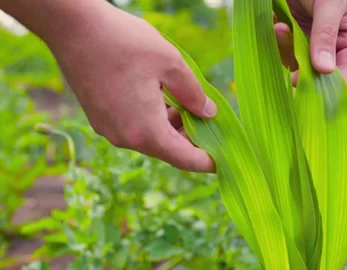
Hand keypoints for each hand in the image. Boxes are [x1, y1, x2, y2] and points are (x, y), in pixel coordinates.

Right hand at [46, 1, 216, 171]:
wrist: (74, 28)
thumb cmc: (124, 43)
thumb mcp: (171, 64)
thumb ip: (194, 94)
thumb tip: (209, 113)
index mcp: (145, 131)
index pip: (184, 159)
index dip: (206, 161)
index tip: (223, 161)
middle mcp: (125, 138)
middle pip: (168, 150)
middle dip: (191, 139)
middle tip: (210, 122)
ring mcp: (109, 129)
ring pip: (151, 137)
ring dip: (172, 127)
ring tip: (188, 104)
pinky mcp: (101, 118)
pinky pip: (135, 127)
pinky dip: (154, 120)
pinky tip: (163, 98)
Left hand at [276, 0, 346, 87]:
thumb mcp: (329, 5)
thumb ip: (325, 35)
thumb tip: (324, 70)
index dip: (334, 85)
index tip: (317, 92)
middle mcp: (333, 45)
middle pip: (320, 74)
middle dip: (305, 72)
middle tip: (293, 76)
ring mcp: (310, 42)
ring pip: (299, 64)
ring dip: (287, 52)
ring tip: (281, 28)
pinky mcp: (291, 38)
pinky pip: (284, 51)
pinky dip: (279, 42)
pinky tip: (277, 25)